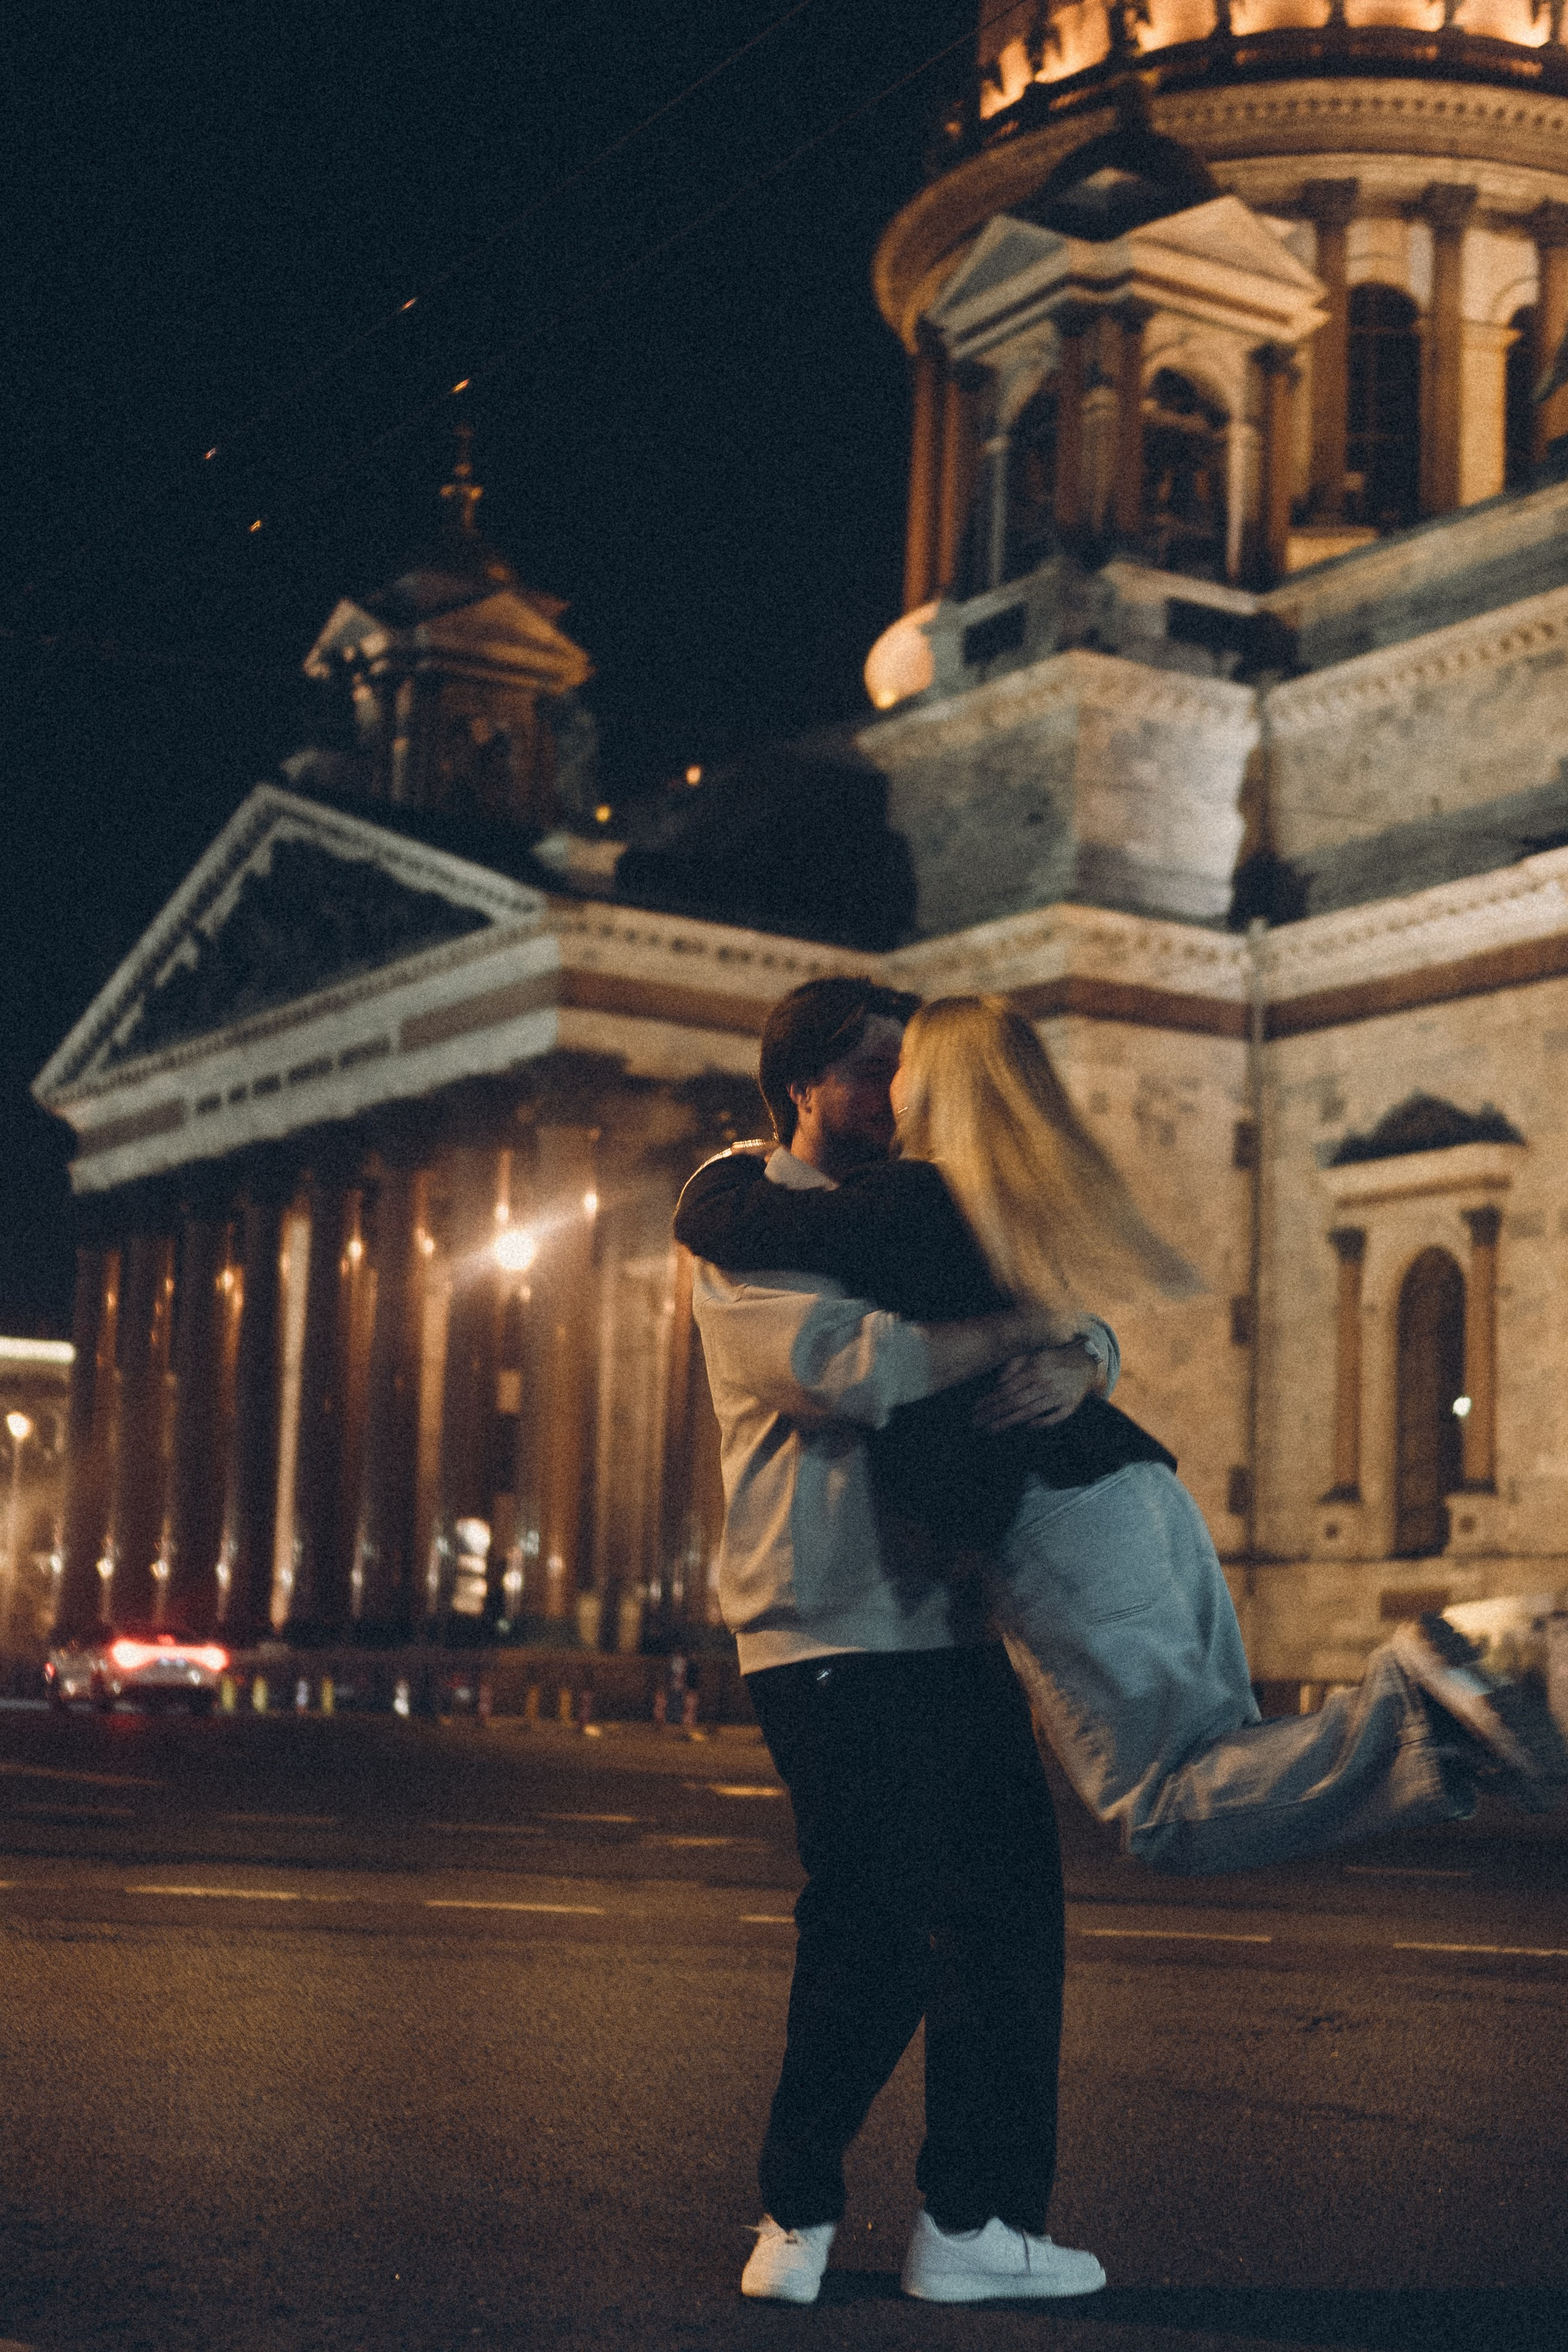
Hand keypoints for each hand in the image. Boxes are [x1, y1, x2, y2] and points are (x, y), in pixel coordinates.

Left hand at [973, 1345, 1099, 1432]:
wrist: (1085, 1361)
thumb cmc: (1053, 1358)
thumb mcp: (1032, 1355)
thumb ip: (1013, 1366)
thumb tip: (997, 1383)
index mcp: (1034, 1369)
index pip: (1007, 1389)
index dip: (989, 1401)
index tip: (975, 1410)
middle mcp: (1045, 1383)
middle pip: (1014, 1402)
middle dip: (993, 1415)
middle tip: (977, 1424)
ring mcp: (1059, 1396)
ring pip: (1029, 1412)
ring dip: (1008, 1422)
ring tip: (991, 1430)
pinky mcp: (1071, 1406)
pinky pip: (1053, 1418)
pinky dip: (1040, 1423)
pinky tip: (1025, 1427)